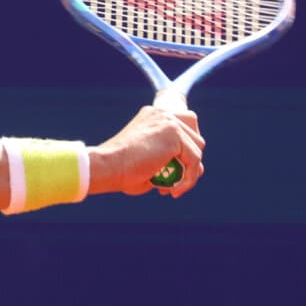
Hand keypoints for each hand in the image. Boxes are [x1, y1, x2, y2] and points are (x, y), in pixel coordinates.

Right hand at [89, 105, 205, 197]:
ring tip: (172, 188)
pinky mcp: (175, 136)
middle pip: (196, 135)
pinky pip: (194, 161)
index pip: (185, 124)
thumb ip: (168, 157)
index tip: (177, 169)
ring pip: (198, 149)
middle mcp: (163, 114)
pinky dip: (188, 180)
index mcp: (153, 115)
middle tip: (176, 180)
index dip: (187, 147)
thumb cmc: (120, 170)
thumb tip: (194, 170)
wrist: (108, 166)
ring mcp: (170, 122)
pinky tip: (174, 191)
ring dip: (190, 172)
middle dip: (191, 158)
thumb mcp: (148, 159)